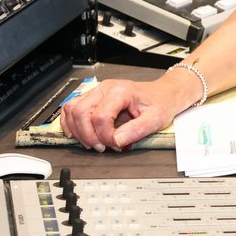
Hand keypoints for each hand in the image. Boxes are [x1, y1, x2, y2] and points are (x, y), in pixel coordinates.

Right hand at [58, 74, 197, 151]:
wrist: (164, 93)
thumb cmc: (161, 103)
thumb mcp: (155, 119)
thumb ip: (136, 131)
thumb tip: (117, 142)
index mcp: (121, 91)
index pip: (100, 116)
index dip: (104, 136)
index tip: (114, 145)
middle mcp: (106, 88)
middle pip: (81, 112)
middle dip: (88, 135)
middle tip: (101, 147)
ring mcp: (98, 91)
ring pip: (72, 108)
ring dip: (77, 130)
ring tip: (92, 142)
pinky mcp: (94, 97)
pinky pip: (72, 107)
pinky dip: (70, 122)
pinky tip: (78, 133)